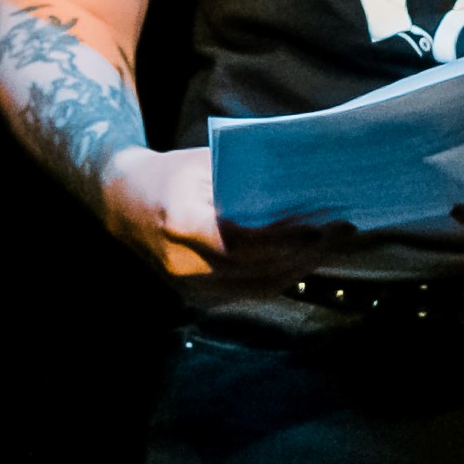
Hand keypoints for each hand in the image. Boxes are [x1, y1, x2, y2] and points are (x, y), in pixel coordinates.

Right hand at [100, 146, 353, 290]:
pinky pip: (249, 293)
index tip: (321, 226)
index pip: (242, 242)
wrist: (123, 204)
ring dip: (301, 267)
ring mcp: (189, 287)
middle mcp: (183, 264)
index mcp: (181, 223)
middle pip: (257, 269)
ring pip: (259, 286)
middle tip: (341, 230)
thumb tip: (307, 185)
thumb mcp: (206, 164)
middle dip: (305, 253)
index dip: (284, 239)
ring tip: (333, 243)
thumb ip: (248, 178)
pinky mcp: (197, 299)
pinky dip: (282, 275)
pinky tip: (306, 257)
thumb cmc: (172, 175)